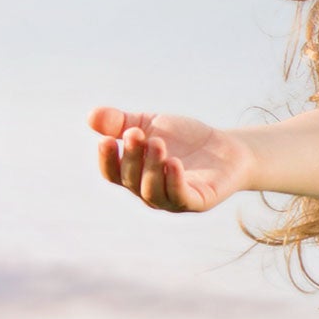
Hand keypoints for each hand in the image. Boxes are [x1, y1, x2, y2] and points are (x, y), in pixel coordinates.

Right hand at [89, 106, 254, 212]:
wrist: (226, 147)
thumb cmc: (184, 139)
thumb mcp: (152, 124)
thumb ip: (122, 122)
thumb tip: (91, 116)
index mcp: (134, 176)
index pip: (113, 173)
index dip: (107, 159)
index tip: (106, 139)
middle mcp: (149, 192)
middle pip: (131, 179)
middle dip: (132, 155)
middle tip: (137, 133)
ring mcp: (172, 200)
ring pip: (152, 190)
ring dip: (151, 167)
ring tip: (156, 143)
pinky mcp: (197, 201)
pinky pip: (181, 196)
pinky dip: (174, 181)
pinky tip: (173, 162)